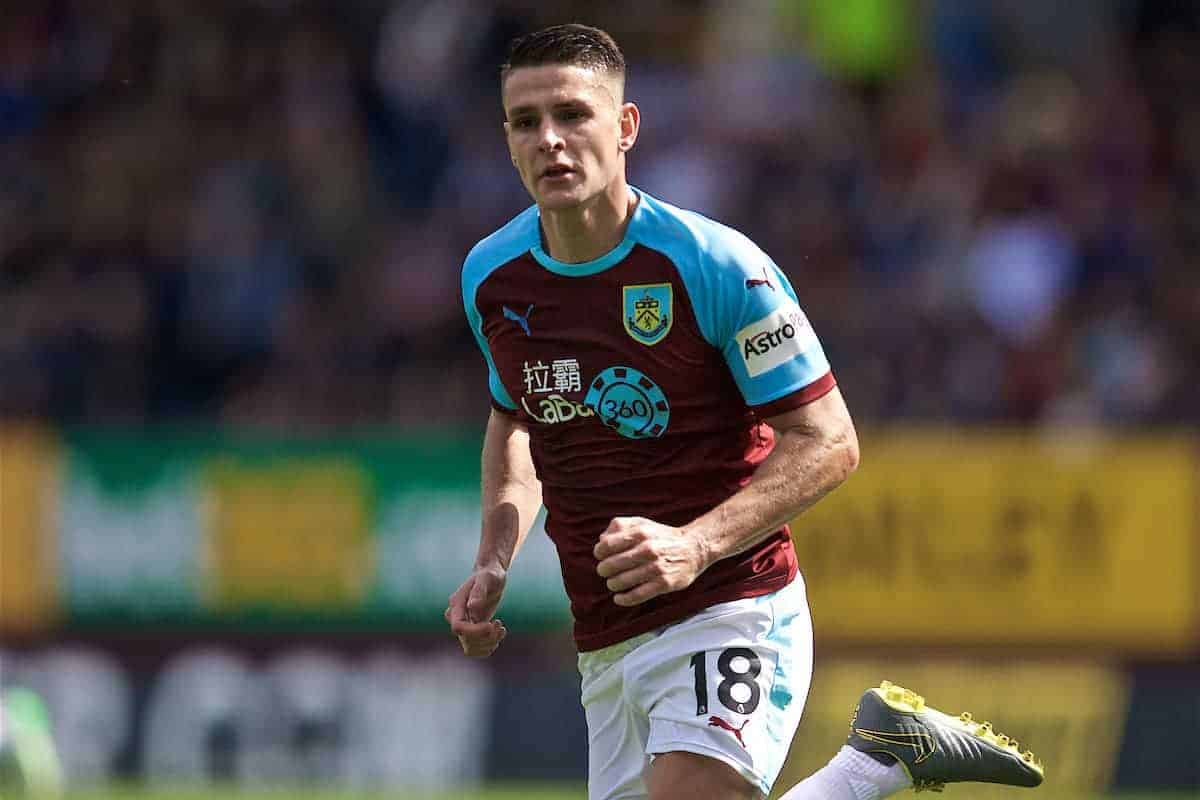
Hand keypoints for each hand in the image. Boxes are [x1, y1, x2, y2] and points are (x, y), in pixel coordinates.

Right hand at [445, 565, 507, 656]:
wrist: (491, 575)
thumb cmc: (490, 574)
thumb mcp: (487, 578)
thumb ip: (479, 591)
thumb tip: (472, 606)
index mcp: (456, 604)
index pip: (458, 627)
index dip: (475, 632)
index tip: (492, 625)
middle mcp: (455, 616)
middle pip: (465, 640)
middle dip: (486, 638)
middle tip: (499, 625)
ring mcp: (463, 624)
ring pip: (470, 648)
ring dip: (489, 643)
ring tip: (501, 629)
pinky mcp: (471, 629)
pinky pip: (475, 648)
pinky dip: (489, 646)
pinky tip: (498, 633)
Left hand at [594, 517, 708, 606]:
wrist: (694, 548)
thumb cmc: (662, 536)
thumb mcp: (642, 523)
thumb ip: (620, 526)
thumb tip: (600, 540)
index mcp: (640, 533)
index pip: (606, 545)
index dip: (599, 553)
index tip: (601, 556)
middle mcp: (648, 549)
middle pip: (610, 565)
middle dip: (604, 570)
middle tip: (606, 572)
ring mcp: (656, 568)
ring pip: (621, 582)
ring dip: (612, 584)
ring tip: (614, 583)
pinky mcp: (664, 584)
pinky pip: (637, 596)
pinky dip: (624, 599)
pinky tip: (619, 598)